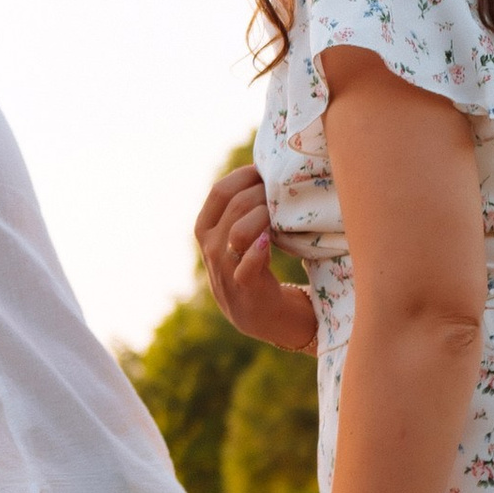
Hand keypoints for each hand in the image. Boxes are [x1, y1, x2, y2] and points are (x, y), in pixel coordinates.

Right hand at [195, 165, 316, 350]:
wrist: (271, 322)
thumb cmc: (263, 273)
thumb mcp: (244, 240)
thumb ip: (244, 213)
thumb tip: (265, 172)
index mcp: (206, 233)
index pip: (218, 192)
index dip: (244, 176)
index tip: (271, 171)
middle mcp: (210, 252)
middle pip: (232, 206)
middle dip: (262, 193)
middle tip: (287, 192)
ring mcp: (224, 274)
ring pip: (238, 231)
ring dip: (265, 216)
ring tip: (284, 216)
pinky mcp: (245, 293)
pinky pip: (247, 265)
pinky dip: (258, 251)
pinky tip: (269, 242)